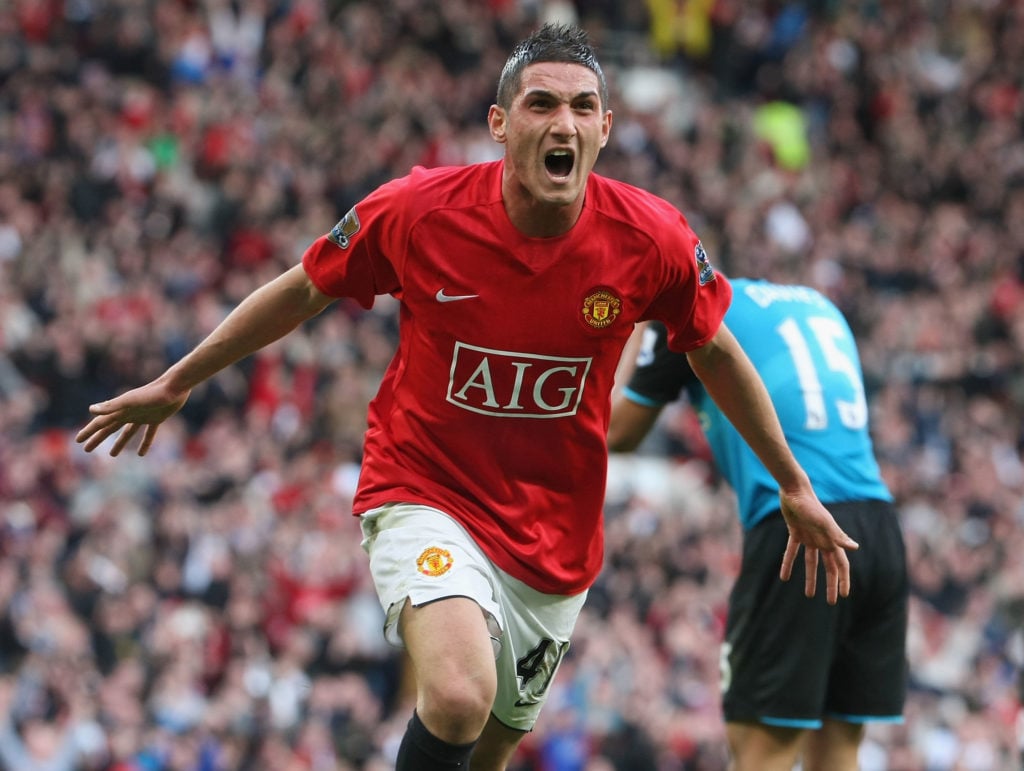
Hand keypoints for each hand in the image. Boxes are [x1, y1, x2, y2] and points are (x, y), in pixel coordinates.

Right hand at [75, 380, 190, 455]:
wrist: (175, 387)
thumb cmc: (152, 393)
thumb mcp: (130, 401)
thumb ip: (112, 406)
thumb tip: (90, 410)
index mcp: (120, 409)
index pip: (100, 423)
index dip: (89, 432)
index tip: (77, 441)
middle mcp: (129, 413)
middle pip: (110, 428)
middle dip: (98, 438)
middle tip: (87, 450)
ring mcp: (142, 416)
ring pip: (127, 432)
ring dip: (119, 443)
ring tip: (112, 455)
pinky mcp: (156, 418)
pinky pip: (148, 434)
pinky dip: (145, 443)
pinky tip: (142, 454)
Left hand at [777, 489, 858, 604]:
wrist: (794, 491)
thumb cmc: (810, 506)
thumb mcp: (824, 522)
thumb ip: (837, 536)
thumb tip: (854, 548)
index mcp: (831, 540)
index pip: (841, 564)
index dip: (844, 580)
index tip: (845, 595)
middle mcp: (822, 540)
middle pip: (828, 567)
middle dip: (831, 584)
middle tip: (832, 602)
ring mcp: (809, 537)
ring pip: (811, 562)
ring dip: (811, 578)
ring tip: (809, 595)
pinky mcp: (795, 532)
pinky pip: (792, 552)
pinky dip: (788, 563)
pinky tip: (784, 577)